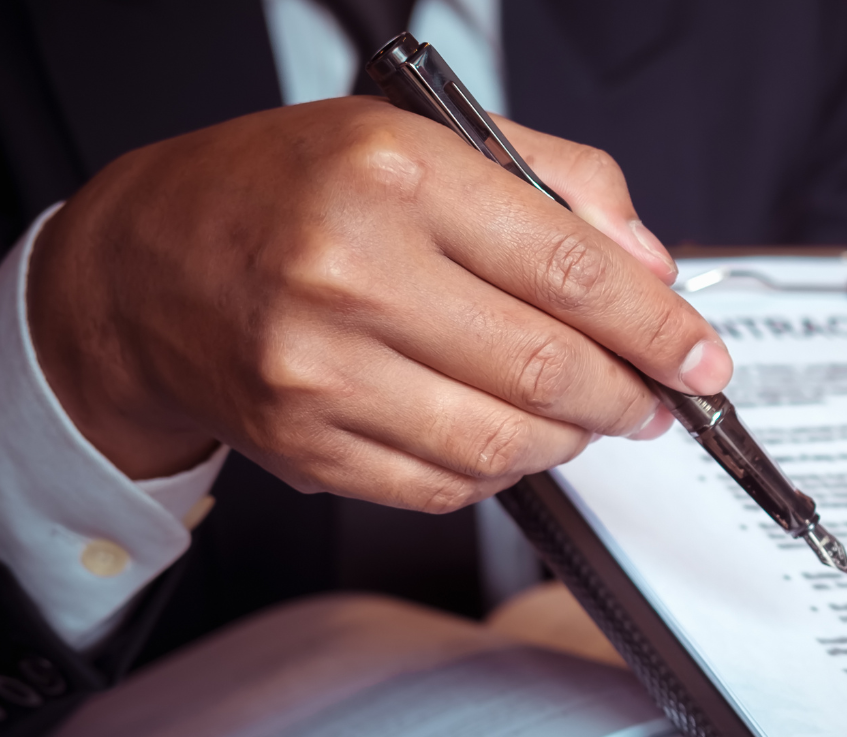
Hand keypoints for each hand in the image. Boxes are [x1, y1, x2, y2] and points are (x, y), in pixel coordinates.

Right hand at [27, 97, 725, 510]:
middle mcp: (352, 271)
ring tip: (580, 415)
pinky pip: (445, 488)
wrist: (147, 266)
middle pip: (549, 368)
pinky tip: (498, 434)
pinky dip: (497, 473)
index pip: (573, 269)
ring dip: (569, 441)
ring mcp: (321, 368)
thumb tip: (652, 266)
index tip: (699, 358)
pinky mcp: (306, 443)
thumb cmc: (292, 193)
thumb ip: (560, 182)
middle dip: (628, 395)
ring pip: (505, 444)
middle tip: (653, 397)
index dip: (658, 328)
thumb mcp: (426, 137)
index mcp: (397, 176)